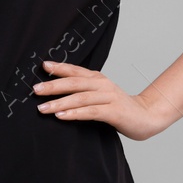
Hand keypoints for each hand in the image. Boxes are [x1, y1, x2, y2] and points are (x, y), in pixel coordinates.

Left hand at [32, 60, 168, 140]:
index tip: (43, 66)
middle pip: (75, 83)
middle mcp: (104, 85)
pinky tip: (62, 116)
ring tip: (43, 108)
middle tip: (35, 89)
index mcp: (99, 79)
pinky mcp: (114, 112)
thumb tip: (56, 93)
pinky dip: (75, 113)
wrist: (147, 117)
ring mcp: (110, 98)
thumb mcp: (101, 95)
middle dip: (54, 85)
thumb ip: (84, 92)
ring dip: (60, 103)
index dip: (60, 67)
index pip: (76, 71)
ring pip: (81, 98)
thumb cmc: (119, 108)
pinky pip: (91, 112)